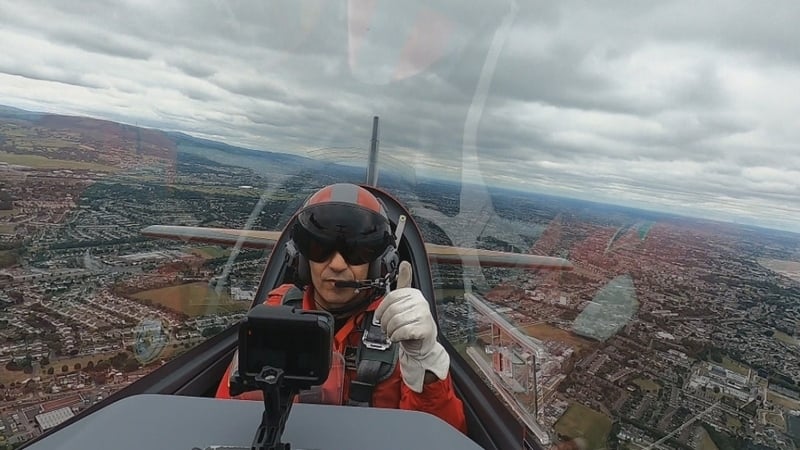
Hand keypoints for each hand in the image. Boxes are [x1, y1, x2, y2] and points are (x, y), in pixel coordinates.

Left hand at [375, 261, 449, 392]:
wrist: (423, 342)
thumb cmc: (413, 321)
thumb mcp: (406, 301)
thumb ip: (404, 281)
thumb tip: (405, 263)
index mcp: (414, 293)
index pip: (391, 298)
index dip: (381, 309)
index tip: (380, 316)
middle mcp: (420, 302)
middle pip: (392, 310)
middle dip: (385, 322)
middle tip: (386, 328)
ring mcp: (424, 316)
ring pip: (396, 321)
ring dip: (390, 331)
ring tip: (392, 333)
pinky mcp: (424, 329)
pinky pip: (402, 331)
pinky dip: (396, 337)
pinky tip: (398, 337)